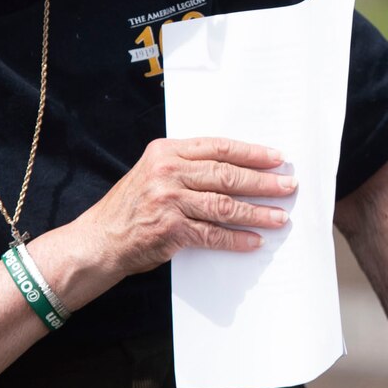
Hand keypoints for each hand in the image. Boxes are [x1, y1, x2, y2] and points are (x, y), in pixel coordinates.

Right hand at [85, 137, 294, 278]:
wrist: (99, 240)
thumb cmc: (131, 206)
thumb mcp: (153, 172)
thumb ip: (187, 166)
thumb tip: (236, 169)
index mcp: (167, 151)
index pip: (219, 147)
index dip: (252, 152)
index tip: (277, 158)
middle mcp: (168, 172)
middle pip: (227, 174)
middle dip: (263, 181)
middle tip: (288, 186)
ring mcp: (169, 200)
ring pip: (224, 204)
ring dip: (257, 212)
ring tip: (280, 216)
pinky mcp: (170, 230)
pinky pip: (212, 233)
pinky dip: (236, 238)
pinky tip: (254, 240)